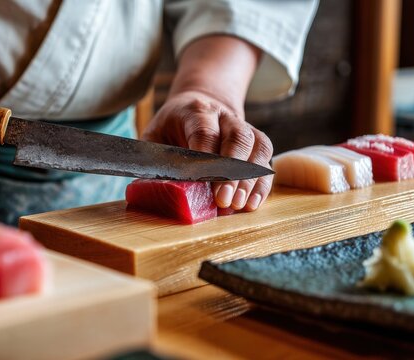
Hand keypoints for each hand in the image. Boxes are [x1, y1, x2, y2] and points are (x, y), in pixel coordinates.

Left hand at [142, 90, 273, 210]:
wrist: (200, 103)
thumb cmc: (172, 128)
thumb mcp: (154, 136)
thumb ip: (154, 159)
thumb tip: (147, 190)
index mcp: (195, 111)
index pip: (204, 132)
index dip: (205, 158)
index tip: (202, 183)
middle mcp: (224, 116)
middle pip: (238, 138)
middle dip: (232, 172)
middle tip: (223, 200)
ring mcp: (243, 126)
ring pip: (258, 146)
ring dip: (250, 178)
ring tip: (239, 205)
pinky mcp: (256, 142)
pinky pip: (266, 158)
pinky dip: (262, 182)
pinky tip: (252, 202)